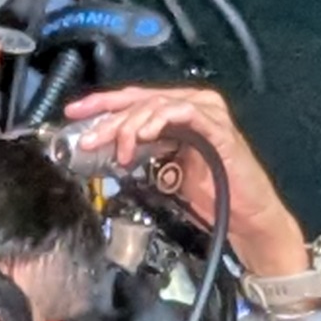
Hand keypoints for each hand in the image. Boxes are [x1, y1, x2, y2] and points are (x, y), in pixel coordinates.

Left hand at [58, 84, 313, 281]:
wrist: (245, 219)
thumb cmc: (211, 196)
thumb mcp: (163, 170)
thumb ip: (141, 153)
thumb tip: (107, 149)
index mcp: (176, 114)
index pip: (133, 101)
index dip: (102, 105)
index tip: (75, 114)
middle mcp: (191, 106)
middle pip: (140, 101)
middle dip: (109, 119)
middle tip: (89, 138)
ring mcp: (207, 114)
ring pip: (157, 104)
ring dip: (131, 125)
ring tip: (118, 147)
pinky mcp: (218, 128)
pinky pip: (184, 113)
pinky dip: (161, 120)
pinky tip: (144, 134)